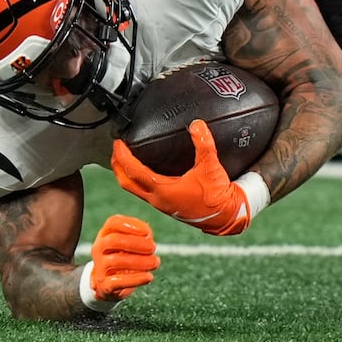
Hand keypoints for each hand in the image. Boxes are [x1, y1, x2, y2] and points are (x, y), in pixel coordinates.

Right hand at [83, 214, 159, 305]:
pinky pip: (118, 281)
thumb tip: (148, 236)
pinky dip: (136, 279)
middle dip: (136, 243)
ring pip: (116, 261)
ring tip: (155, 262)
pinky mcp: (105, 285)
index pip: (113, 222)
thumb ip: (141, 237)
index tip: (148, 232)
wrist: (108, 285)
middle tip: (153, 247)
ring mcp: (100, 267)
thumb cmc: (123, 258)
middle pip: (113, 240)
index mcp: (105, 234)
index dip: (131, 225)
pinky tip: (149, 277)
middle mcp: (99, 248)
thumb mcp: (130, 244)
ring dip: (140, 261)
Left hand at [112, 119, 254, 235]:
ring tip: (125, 158)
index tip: (118, 143)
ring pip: (134, 189)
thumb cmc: (217, 196)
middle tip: (115, 149)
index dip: (123, 156)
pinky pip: (144, 192)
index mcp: (163, 191)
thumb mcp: (211, 167)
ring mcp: (161, 205)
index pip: (134, 172)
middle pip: (126, 183)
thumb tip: (197, 124)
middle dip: (117, 166)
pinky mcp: (167, 206)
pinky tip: (144, 171)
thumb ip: (204, 144)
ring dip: (126, 174)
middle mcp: (157, 200)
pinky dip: (137, 180)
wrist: (226, 217)